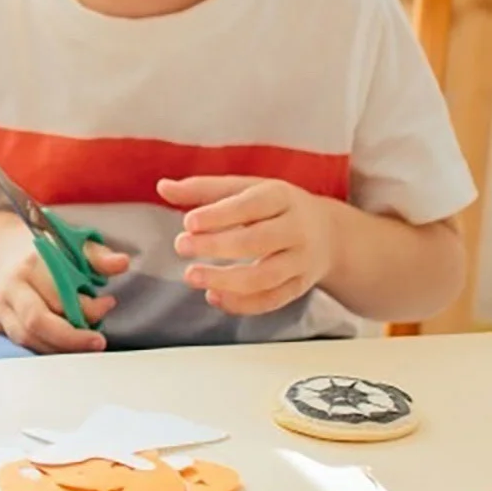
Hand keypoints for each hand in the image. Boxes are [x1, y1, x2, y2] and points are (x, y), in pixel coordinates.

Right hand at [0, 229, 127, 352]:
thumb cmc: (44, 249)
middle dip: (72, 338)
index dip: (87, 307)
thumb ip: (98, 256)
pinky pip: (21, 343)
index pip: (60, 293)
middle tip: (98, 341)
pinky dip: (46, 348)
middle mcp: (11, 285)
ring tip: (83, 343)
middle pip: (38, 321)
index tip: (107, 304)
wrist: (0, 249)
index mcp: (32, 263)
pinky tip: (64, 345)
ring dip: (60, 347)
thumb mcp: (72, 243)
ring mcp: (0, 305)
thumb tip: (122, 263)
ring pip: (29, 338)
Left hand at [159, 175, 334, 315]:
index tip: (188, 222)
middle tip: (181, 246)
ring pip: (266, 277)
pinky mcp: (299, 286)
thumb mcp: (245, 188)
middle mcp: (296, 229)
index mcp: (281, 197)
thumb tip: (162, 186)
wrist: (329, 233)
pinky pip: (272, 300)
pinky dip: (242, 303)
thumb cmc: (274, 206)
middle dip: (217, 246)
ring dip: (226, 280)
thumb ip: (203, 189)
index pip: (251, 206)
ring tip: (191, 276)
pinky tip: (213, 296)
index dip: (220, 215)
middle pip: (258, 241)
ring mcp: (301, 261)